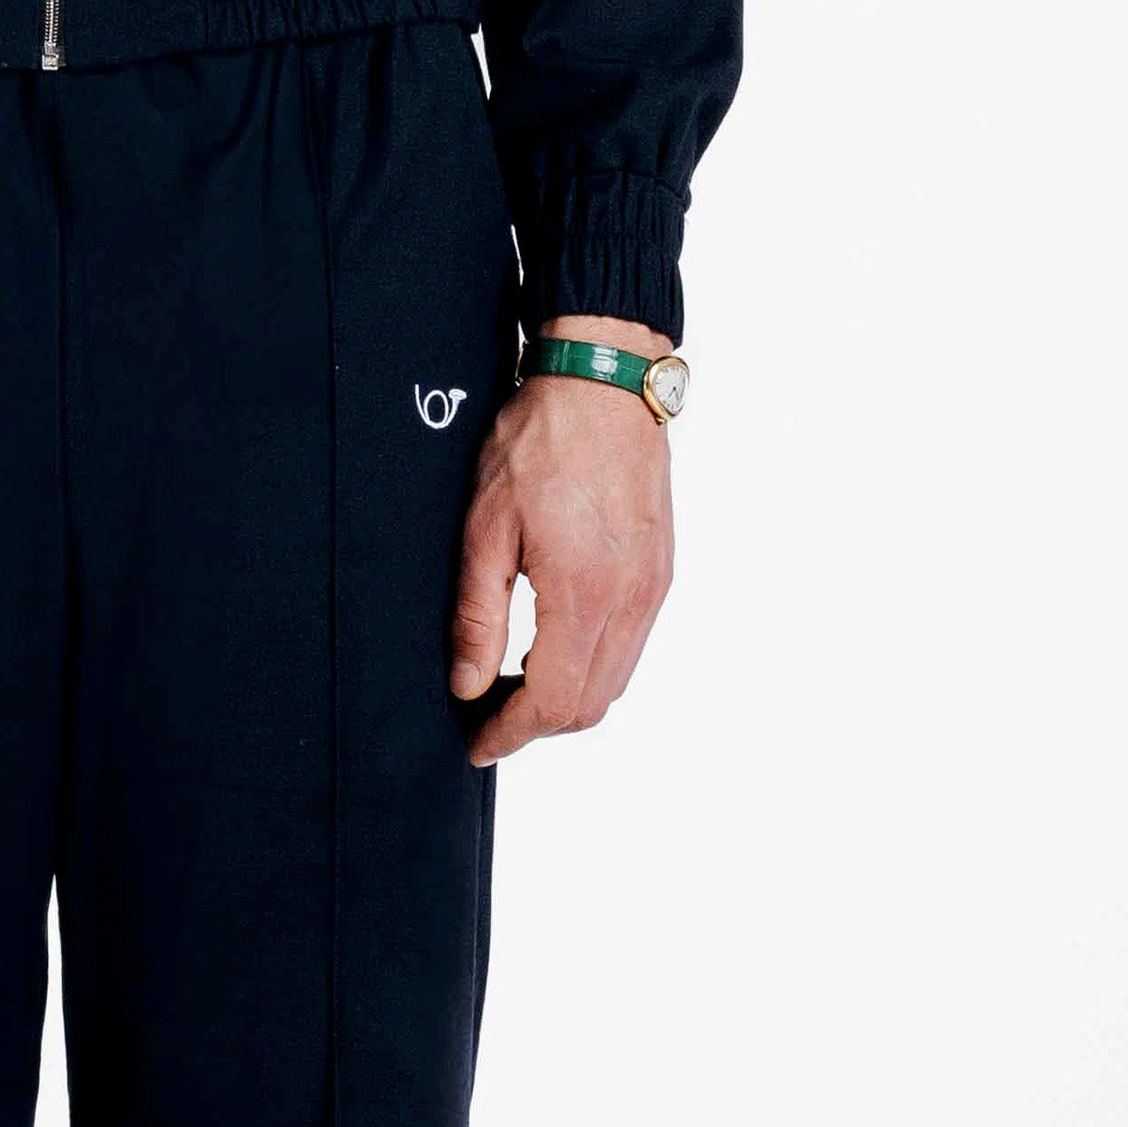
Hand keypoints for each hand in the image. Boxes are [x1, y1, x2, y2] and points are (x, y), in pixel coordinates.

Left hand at [446, 312, 677, 767]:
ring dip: (567, 699)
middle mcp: (632, 599)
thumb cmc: (540, 442)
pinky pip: (631, 645)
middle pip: (591, 704)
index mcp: (586, 592)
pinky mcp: (661, 571)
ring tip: (511, 685)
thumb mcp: (485, 526)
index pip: (554, 701)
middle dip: (537, 725)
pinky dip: (593, 666)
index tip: (477, 741)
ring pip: (615, 680)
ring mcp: (653, 587)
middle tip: (486, 717)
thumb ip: (478, 614)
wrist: (603, 384)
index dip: (511, 732)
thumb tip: (467, 683)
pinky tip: (552, 647)